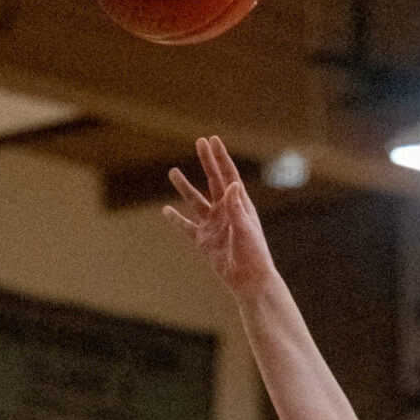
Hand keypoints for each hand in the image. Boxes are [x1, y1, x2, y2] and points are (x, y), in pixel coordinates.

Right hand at [163, 136, 274, 295]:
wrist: (248, 280)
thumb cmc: (253, 254)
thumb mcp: (246, 228)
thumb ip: (236, 207)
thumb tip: (231, 184)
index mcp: (239, 204)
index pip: (228, 175)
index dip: (220, 157)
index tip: (213, 140)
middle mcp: (225, 211)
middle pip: (213, 180)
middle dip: (206, 161)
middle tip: (198, 142)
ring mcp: (213, 225)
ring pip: (195, 201)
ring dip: (184, 187)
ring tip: (173, 172)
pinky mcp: (203, 241)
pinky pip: (186, 227)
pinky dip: (176, 220)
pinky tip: (166, 210)